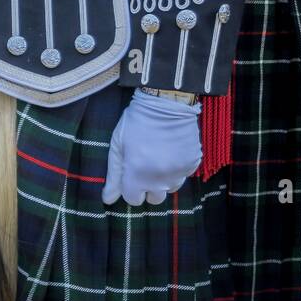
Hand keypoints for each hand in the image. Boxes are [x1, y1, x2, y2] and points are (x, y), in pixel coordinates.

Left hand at [102, 90, 201, 206]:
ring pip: (170, 188)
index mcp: (137, 175)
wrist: (166, 101)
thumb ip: (114, 175)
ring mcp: (178, 172)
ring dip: (164, 178)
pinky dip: (177, 167)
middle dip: (148, 186)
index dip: (130, 187)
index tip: (131, 172)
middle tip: (146, 164)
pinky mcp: (192, 164)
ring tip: (159, 156)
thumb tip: (108, 199)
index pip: (133, 199)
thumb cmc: (136, 121)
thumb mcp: (118, 144)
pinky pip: (183, 175)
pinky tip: (171, 150)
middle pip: (154, 199)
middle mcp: (159, 179)